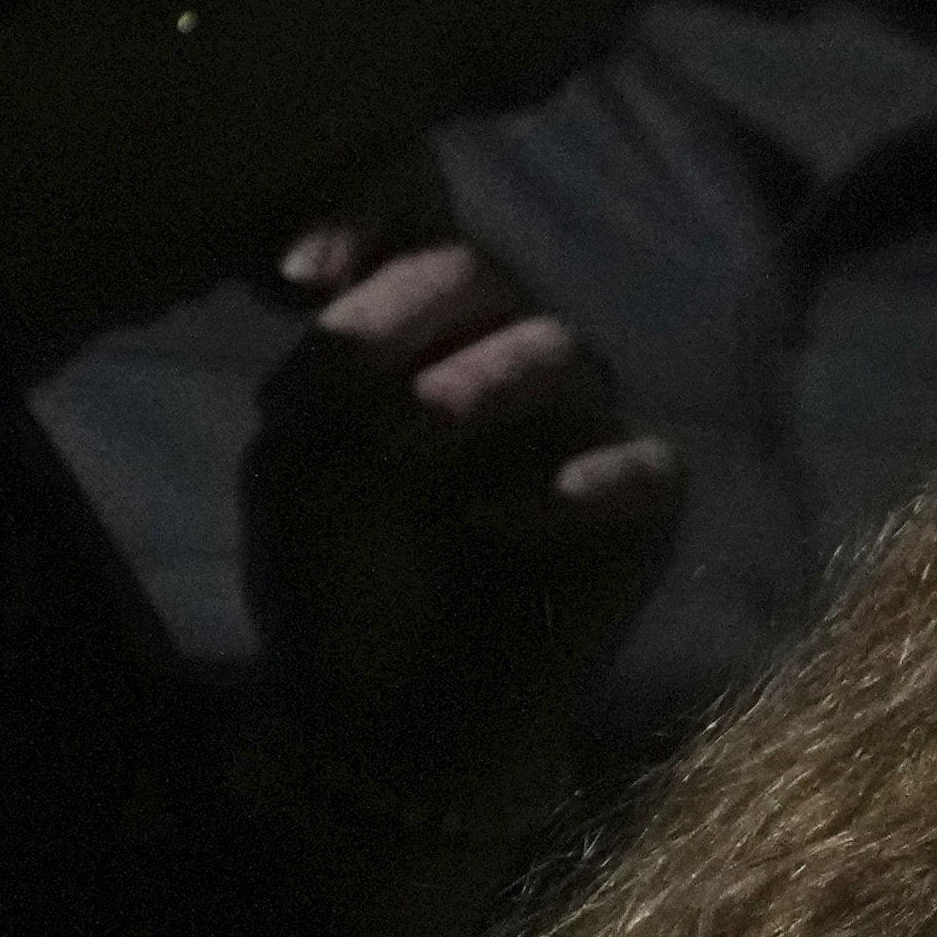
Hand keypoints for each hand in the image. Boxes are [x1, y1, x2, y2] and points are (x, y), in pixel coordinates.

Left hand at [243, 222, 676, 841]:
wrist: (392, 716)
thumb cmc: (339, 582)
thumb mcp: (295, 466)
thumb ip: (322, 365)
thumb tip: (326, 275)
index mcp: (423, 335)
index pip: (414, 235)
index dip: (365, 220)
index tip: (296, 277)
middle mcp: (508, 359)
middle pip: (487, 276)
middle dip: (410, 324)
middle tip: (362, 410)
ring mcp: (582, 427)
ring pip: (562, 350)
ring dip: (480, 393)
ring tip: (423, 472)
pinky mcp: (640, 506)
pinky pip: (640, 459)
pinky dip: (574, 482)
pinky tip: (499, 522)